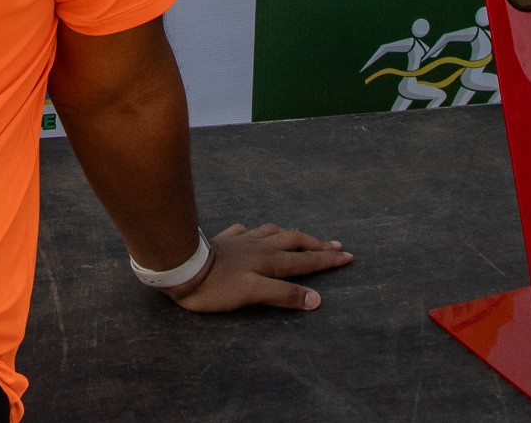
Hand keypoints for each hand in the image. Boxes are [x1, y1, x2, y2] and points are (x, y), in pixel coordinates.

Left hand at [165, 224, 352, 312]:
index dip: (327, 260)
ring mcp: (242, 240)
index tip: (348, 256)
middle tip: (336, 245)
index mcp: (270, 261)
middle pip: (295, 242)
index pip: (306, 260)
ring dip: (292, 235)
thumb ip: (283, 295)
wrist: (181, 266)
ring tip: (301, 237)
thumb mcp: (253, 294)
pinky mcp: (225, 240)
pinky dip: (257, 232)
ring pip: (274, 232)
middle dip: (317, 244)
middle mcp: (261, 246)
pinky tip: (254, 233)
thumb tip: (316, 299)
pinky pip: (246, 231)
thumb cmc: (217, 286)